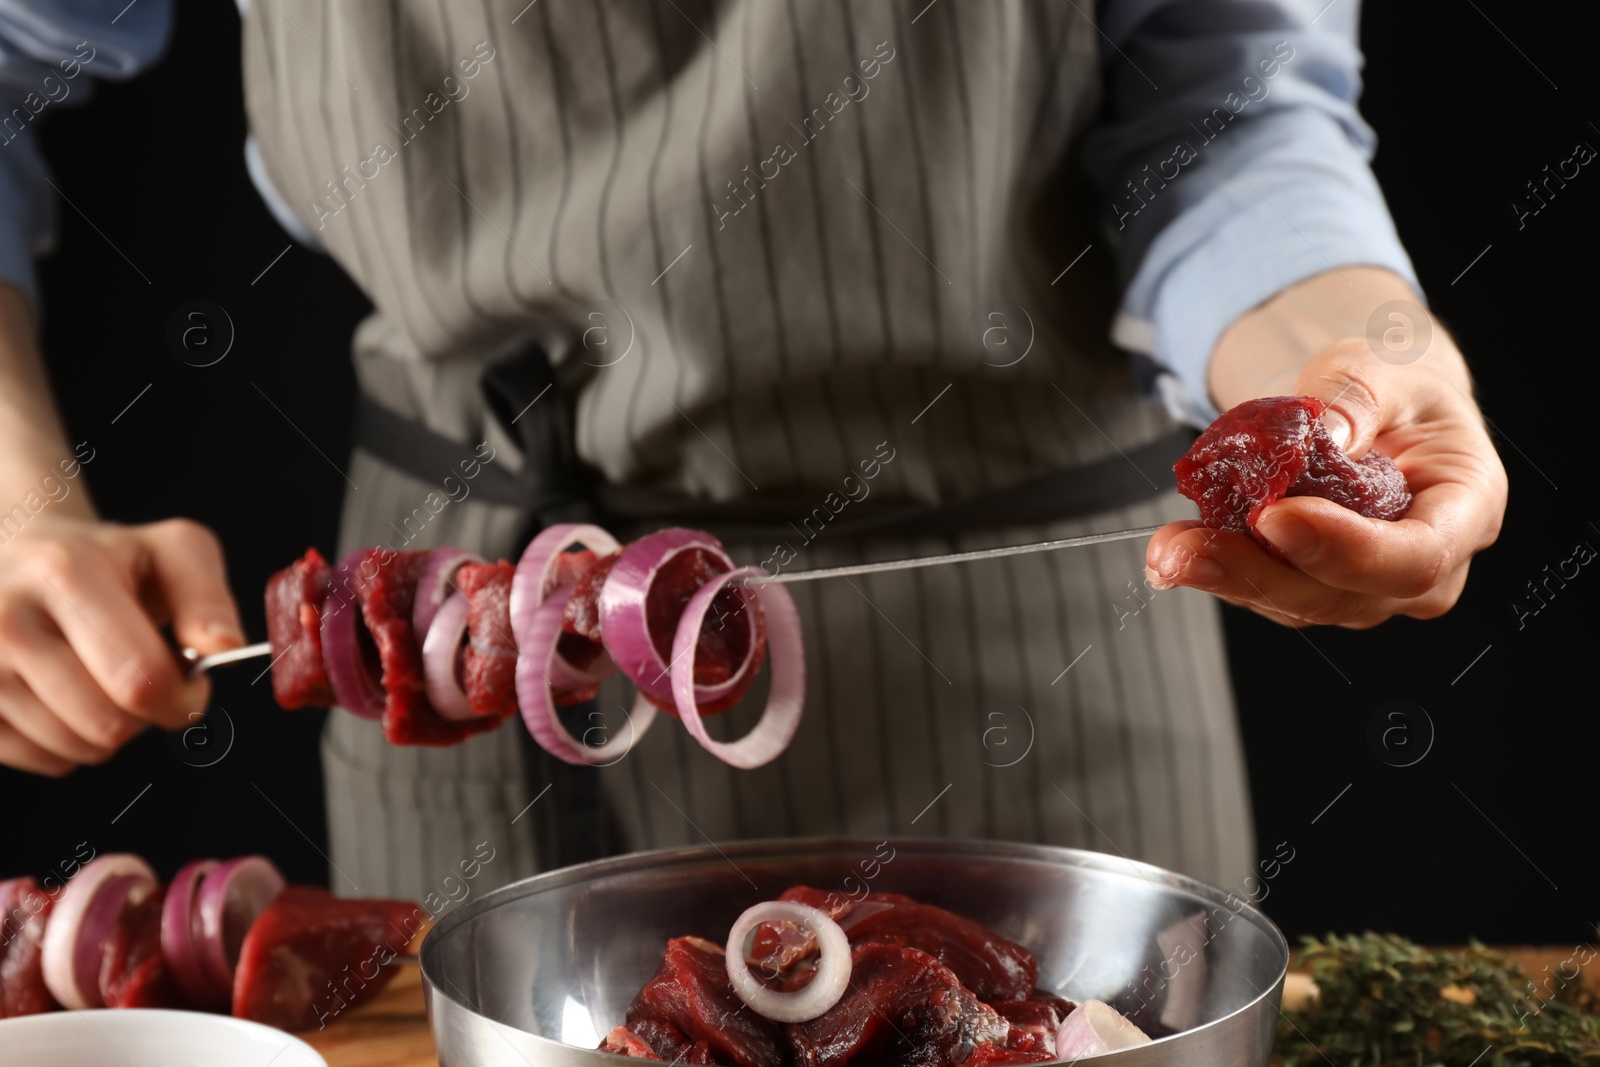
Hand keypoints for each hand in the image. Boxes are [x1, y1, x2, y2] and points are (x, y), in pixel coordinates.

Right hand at [0, 517, 242, 773]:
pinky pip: (43, 761)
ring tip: (99, 677)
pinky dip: (69, 742)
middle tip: (144, 679)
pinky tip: (64, 694)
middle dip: (147, 715)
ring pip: (75, 748)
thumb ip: (209, 598)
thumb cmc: (111, 560)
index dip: (183, 698)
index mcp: (65, 571)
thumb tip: (225, 649)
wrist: (23, 560)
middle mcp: (5, 618)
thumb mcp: (173, 552)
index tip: (190, 684)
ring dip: (108, 730)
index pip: (140, 678)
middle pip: (108, 723)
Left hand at [1144, 268, 1507, 627]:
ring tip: (1166, 547)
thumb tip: (1320, 435)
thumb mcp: (1383, 365)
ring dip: (1225, 577)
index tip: (1276, 518)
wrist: (1371, 405)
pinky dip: (1219, 569)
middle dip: (1259, 573)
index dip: (1347, 550)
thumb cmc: (1394, 384)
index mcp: (1466, 507)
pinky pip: (1267, 589)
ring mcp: (1369, 585)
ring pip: (1298, 602)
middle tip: (1186, 548)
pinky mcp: (1316, 585)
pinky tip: (1178, 545)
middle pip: (1346, 596)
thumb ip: (1357, 397)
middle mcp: (1426, 565)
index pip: (1417, 556)